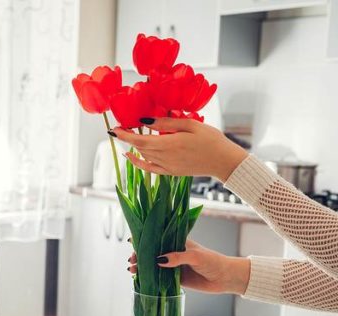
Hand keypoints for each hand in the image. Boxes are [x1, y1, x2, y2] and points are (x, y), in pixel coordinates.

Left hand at [111, 118, 247, 181]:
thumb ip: (166, 122)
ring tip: (128, 134)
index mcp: (169, 144)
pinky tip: (129, 156)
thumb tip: (145, 121)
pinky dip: (137, 162)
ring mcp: (167, 166)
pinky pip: (148, 168)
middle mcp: (165, 157)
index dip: (124, 135)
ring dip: (134, 145)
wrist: (223, 160)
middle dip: (128, 137)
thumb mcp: (190, 124)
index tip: (114, 128)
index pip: (139, 140)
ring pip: (144, 155)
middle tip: (121, 126)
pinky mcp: (170, 172)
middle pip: (139, 147)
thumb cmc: (210, 139)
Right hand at [128, 240, 250, 294]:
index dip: (145, 239)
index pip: (158, 238)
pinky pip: (158, 278)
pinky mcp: (175, 279)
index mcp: (178, 242)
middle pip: (152, 252)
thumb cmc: (213, 262)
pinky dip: (148, 278)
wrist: (225, 278)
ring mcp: (173, 266)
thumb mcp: (195, 256)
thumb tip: (158, 260)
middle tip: (131, 260)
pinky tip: (140, 279)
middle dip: (140, 255)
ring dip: (142, 267)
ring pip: (153, 265)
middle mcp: (173, 253)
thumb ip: (177, 257)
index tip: (132, 240)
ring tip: (132, 270)